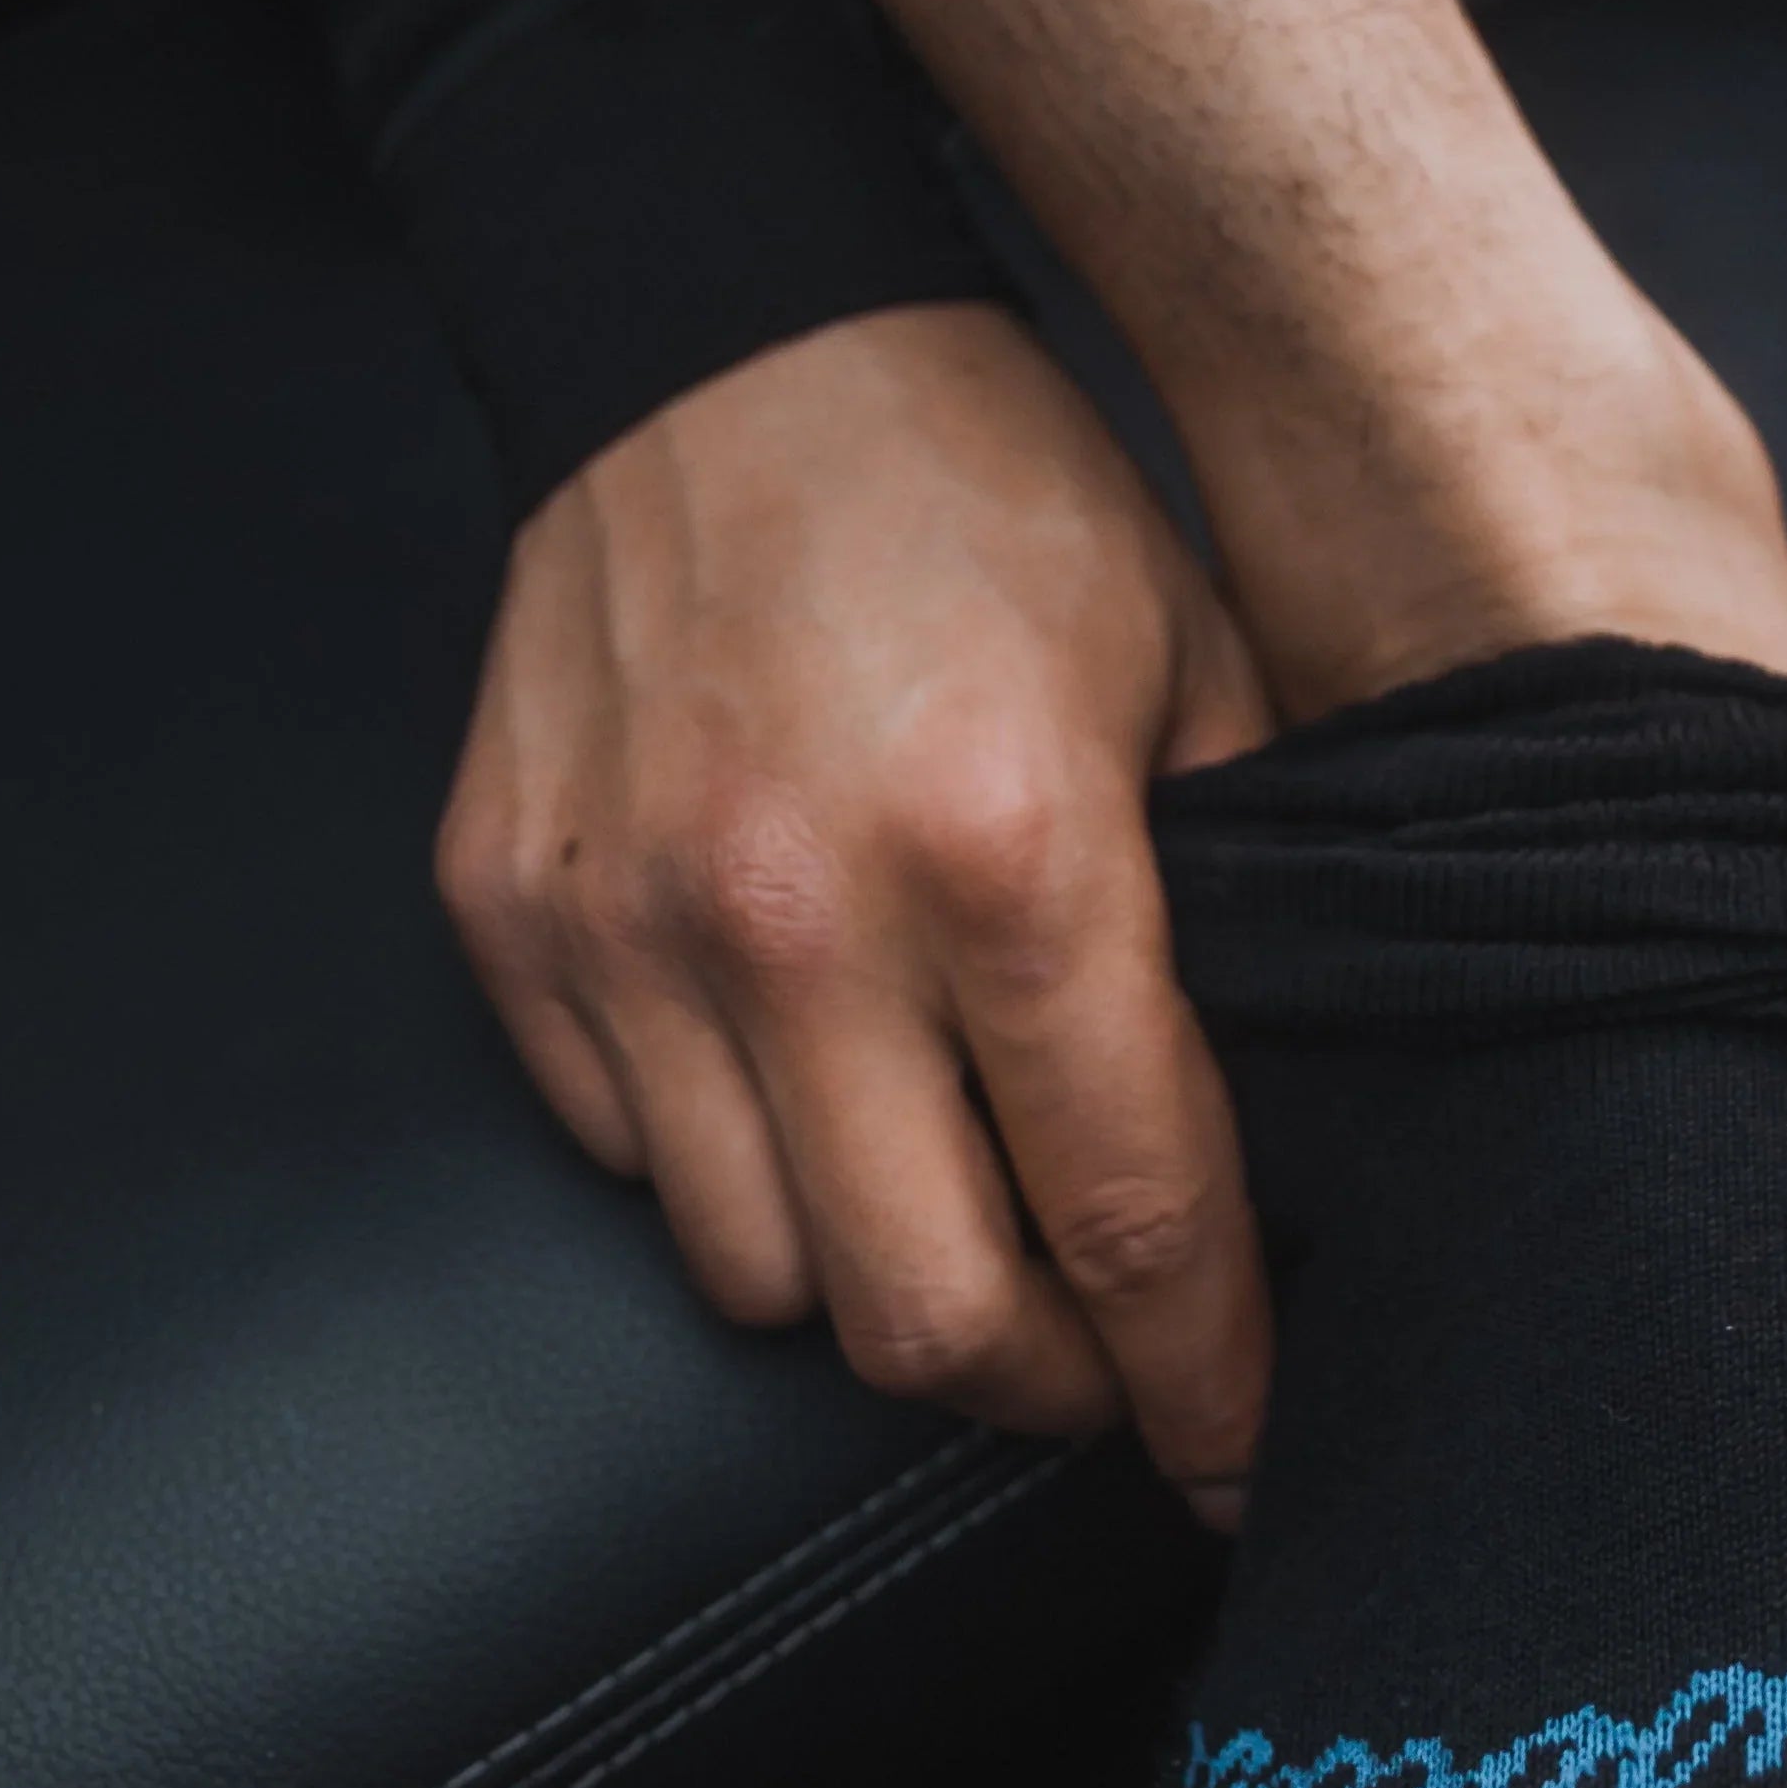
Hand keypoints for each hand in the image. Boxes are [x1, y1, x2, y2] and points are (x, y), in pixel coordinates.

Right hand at [437, 303, 1274, 1510]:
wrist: (722, 326)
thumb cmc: (990, 494)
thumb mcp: (1196, 663)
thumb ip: (1241, 910)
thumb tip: (1277, 1140)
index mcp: (1011, 856)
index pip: (1130, 1220)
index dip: (1203, 1382)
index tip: (1241, 1462)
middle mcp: (793, 921)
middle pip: (920, 1322)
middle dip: (1042, 1388)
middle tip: (1106, 1359)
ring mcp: (623, 928)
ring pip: (758, 1277)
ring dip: (877, 1278)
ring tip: (957, 1196)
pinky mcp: (509, 919)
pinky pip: (627, 1157)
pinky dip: (731, 1166)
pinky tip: (806, 1074)